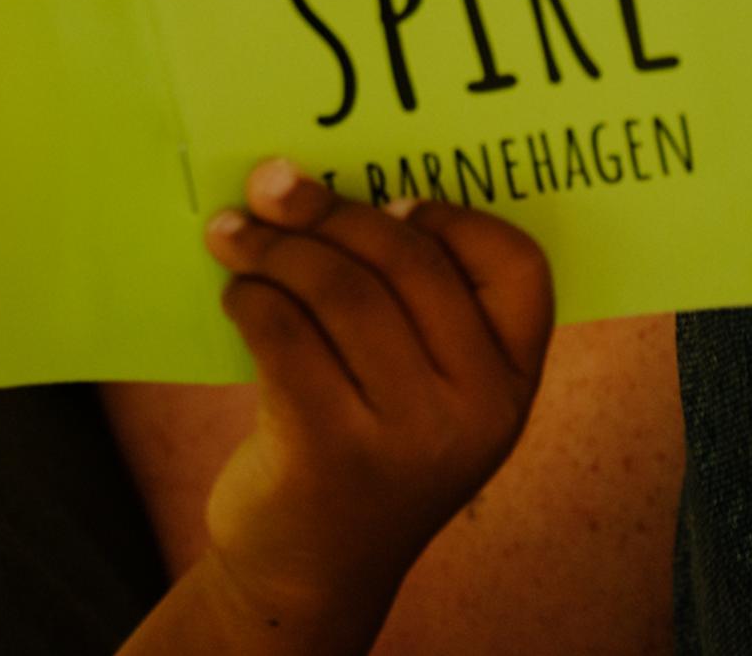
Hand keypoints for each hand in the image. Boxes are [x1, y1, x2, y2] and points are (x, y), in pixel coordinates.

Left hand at [147, 158, 553, 655]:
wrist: (309, 570)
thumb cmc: (361, 445)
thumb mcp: (416, 386)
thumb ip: (404, 303)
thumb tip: (310, 180)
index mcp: (511, 382)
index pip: (519, 265)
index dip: (454, 217)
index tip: (389, 199)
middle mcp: (477, 410)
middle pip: (409, 260)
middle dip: (330, 211)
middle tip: (270, 184)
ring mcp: (409, 436)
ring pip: (340, 289)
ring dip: (275, 247)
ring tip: (232, 234)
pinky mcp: (331, 450)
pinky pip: (285, 332)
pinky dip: (252, 296)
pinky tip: (238, 294)